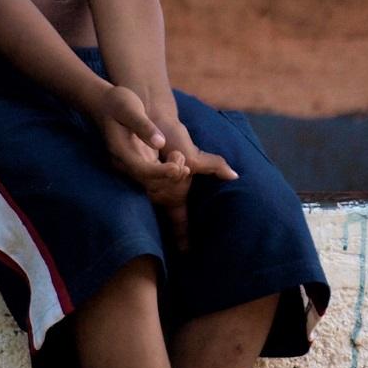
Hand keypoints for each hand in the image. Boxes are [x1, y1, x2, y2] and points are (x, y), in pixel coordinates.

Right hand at [93, 85, 185, 191]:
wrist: (105, 103)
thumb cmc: (118, 102)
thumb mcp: (130, 109)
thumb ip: (144, 126)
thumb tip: (161, 143)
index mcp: (120, 150)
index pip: (141, 170)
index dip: (161, 173)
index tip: (177, 167)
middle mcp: (124, 162)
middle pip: (148, 182)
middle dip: (169, 176)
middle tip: (181, 156)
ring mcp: (132, 163)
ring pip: (153, 182)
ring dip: (171, 176)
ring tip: (181, 156)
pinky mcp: (139, 160)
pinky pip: (155, 174)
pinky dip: (169, 172)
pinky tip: (180, 160)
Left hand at [147, 118, 237, 251]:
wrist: (149, 114)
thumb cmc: (173, 137)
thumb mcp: (195, 155)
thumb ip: (213, 166)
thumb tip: (234, 175)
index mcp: (172, 192)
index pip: (178, 220)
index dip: (182, 236)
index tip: (186, 252)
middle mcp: (157, 190)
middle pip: (172, 201)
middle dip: (180, 184)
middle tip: (181, 164)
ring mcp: (143, 182)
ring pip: (164, 188)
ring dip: (174, 173)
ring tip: (177, 155)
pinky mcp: (134, 171)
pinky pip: (153, 177)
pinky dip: (166, 169)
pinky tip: (172, 158)